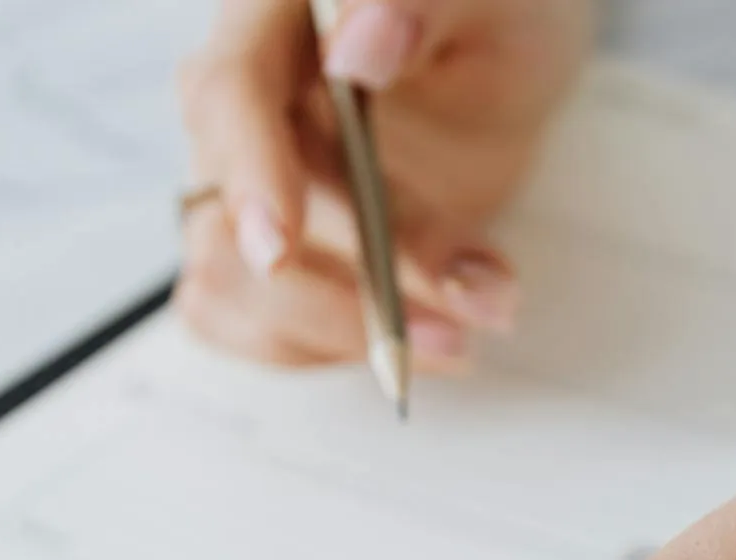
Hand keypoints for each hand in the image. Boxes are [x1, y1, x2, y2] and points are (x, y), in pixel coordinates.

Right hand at [175, 0, 591, 369]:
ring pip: (236, 286)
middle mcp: (246, 108)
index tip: (277, 246)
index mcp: (275, 23)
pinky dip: (332, 349)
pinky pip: (256, 325)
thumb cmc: (494, 14)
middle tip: (473, 300)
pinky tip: (420, 332)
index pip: (227, 93)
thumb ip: (420, 3)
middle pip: (236, 218)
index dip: (246, 172)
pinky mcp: (280, 251)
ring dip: (348, 329)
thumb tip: (357, 46)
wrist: (508, 60)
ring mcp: (251, 186)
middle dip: (356, 280)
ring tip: (467, 325)